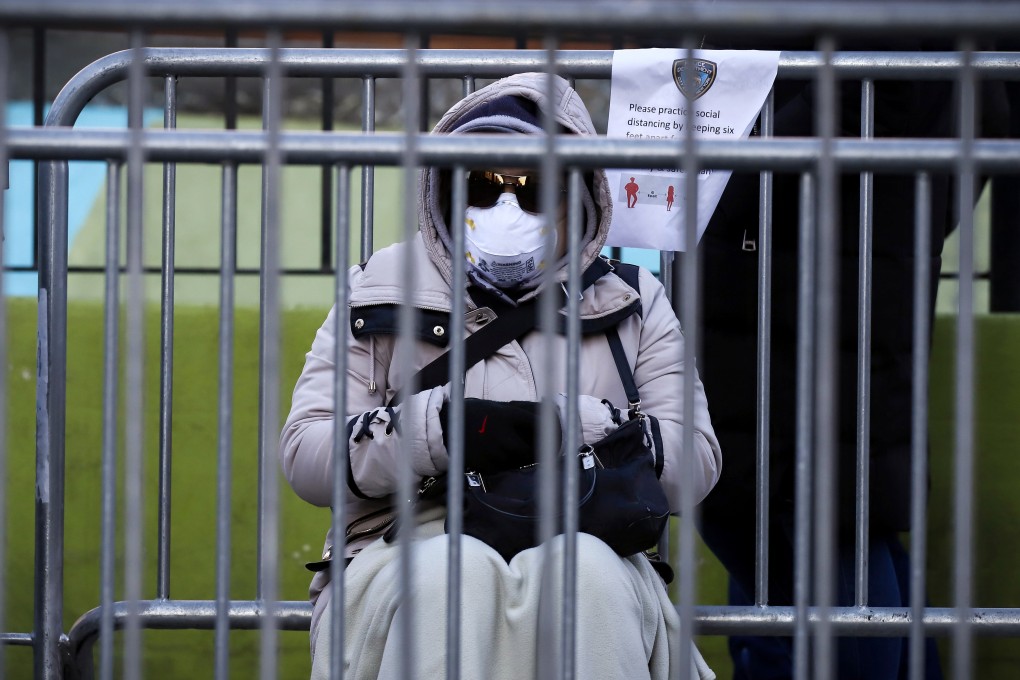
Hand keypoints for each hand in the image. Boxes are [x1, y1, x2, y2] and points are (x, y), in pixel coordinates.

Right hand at [439, 399, 559, 474]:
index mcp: (509, 415)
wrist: (448, 425)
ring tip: (510, 453)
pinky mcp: (486, 465)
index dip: (550, 433)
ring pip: (518, 461)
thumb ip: (522, 412)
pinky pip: (503, 469)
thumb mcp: (500, 407)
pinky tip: (497, 457)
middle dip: (534, 452)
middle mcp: (505, 435)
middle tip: (534, 451)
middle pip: (531, 450)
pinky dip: (505, 465)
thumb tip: (551, 415)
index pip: (540, 425)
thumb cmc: (477, 413)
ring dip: (519, 459)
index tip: (554, 439)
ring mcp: (495, 452)